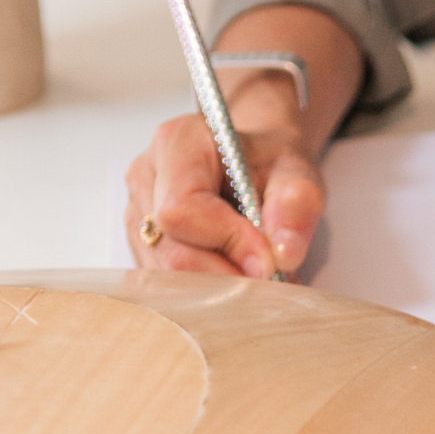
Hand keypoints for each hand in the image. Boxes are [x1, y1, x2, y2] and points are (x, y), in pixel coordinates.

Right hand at [125, 112, 323, 276]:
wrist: (257, 159)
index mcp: (179, 144)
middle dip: (225, 276)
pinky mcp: (142, 241)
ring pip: (165, 273)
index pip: (183, 210)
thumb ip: (295, 206)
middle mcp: (147, 177)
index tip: (269, 262)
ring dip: (217, 287)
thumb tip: (283, 255)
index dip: (227, 243)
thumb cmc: (272, 159)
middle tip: (269, 280)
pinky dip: (205, 290)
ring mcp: (137, 211)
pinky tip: (236, 275)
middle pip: (170, 250)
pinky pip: (165, 280)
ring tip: (257, 276)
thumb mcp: (297, 171)